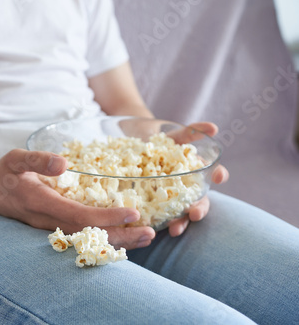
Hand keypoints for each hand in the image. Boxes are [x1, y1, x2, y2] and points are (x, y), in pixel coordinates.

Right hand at [0, 149, 155, 249]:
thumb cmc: (3, 174)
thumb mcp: (15, 159)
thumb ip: (37, 160)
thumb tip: (63, 163)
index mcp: (42, 203)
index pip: (80, 215)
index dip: (107, 217)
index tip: (132, 213)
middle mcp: (48, 222)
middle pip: (89, 234)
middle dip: (121, 236)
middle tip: (150, 234)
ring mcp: (51, 230)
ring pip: (88, 241)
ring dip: (117, 242)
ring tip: (145, 238)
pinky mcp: (53, 231)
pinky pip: (82, 240)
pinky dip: (104, 242)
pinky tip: (123, 240)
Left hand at [167, 122, 229, 236]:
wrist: (138, 150)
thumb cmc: (162, 144)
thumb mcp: (175, 137)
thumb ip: (193, 132)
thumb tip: (213, 128)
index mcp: (197, 172)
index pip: (214, 174)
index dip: (219, 174)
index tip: (219, 175)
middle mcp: (188, 189)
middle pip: (199, 202)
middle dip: (199, 209)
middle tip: (195, 214)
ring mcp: (173, 199)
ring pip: (181, 214)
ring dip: (181, 223)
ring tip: (175, 230)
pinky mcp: (156, 206)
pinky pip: (160, 217)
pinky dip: (160, 225)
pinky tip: (156, 230)